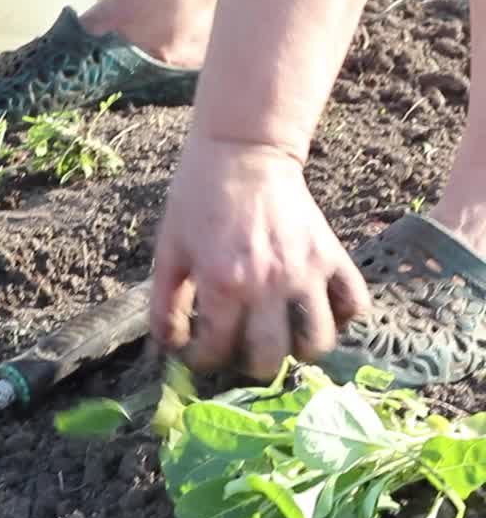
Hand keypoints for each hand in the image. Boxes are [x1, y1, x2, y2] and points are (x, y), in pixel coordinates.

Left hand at [149, 139, 370, 378]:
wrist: (243, 153)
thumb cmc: (197, 200)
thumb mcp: (169, 251)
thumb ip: (163, 304)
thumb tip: (165, 349)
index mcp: (223, 283)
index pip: (217, 350)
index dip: (202, 360)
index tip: (199, 352)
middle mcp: (269, 284)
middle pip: (270, 359)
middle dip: (249, 365)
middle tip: (240, 350)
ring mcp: (306, 271)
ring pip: (318, 340)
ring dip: (298, 350)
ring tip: (281, 338)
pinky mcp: (332, 256)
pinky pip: (354, 304)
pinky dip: (342, 318)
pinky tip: (317, 313)